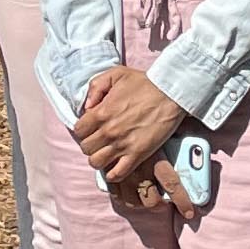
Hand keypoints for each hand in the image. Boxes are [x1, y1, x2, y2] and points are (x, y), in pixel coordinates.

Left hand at [74, 66, 196, 191]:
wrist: (171, 92)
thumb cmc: (144, 82)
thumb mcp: (116, 74)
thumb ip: (95, 87)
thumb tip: (86, 107)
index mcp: (100, 112)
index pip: (78, 131)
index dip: (84, 130)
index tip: (93, 128)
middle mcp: (108, 131)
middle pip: (86, 148)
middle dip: (91, 144)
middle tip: (101, 140)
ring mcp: (122, 145)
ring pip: (96, 163)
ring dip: (99, 159)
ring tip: (107, 152)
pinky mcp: (138, 154)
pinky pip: (117, 174)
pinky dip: (113, 174)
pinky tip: (116, 166)